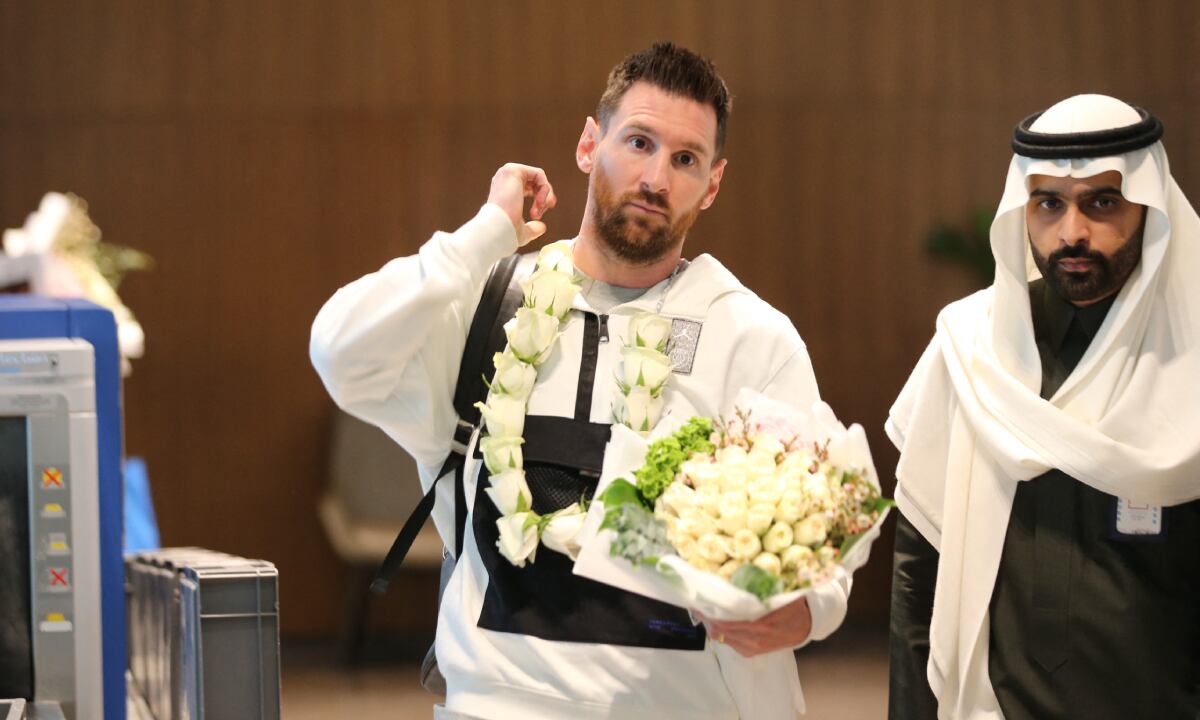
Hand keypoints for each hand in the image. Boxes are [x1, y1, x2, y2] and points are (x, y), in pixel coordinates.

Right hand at [488, 163, 557, 246]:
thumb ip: (532, 228)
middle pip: (535, 181)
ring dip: (545, 194)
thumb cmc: (506, 232)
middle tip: (549, 207)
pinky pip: (539, 174)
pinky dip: (544, 189)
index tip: (540, 215)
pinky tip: (539, 203)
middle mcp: (504, 179)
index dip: (540, 198)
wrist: (498, 228)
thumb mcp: (522, 231)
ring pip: (538, 177)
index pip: (528, 187)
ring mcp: (507, 173)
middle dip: (545, 196)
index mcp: (504, 190)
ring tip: (540, 209)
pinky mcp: (513, 170)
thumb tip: (542, 227)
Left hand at [696, 596, 812, 656]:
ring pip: (721, 637)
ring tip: (703, 610)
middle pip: (719, 629)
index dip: (708, 610)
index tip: (698, 599)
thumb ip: (758, 589)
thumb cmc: (793, 604)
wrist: (808, 624)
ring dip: (710, 624)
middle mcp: (755, 637)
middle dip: (704, 616)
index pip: (725, 618)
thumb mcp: (778, 592)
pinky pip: (729, 643)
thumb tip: (735, 574)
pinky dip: (720, 631)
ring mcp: (752, 647)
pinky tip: (716, 621)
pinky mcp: (752, 652)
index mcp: (761, 622)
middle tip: (696, 602)